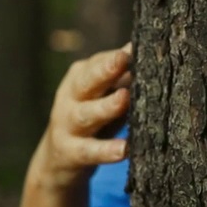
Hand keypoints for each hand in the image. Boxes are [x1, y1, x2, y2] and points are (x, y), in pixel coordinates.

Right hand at [30, 44, 132, 189]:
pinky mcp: (69, 153)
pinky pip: (89, 151)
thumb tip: (149, 48)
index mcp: (79, 78)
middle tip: (123, 59)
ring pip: (86, 114)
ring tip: (124, 98)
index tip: (136, 46)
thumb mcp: (104, 93)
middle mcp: (70, 98)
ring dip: (105, 106)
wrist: (56, 159)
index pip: (97, 63)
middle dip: (104, 70)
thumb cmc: (92, 116)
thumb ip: (122, 75)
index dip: (115, 56)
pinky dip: (105, 150)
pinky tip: (124, 150)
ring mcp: (67, 125)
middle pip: (87, 82)